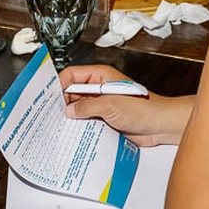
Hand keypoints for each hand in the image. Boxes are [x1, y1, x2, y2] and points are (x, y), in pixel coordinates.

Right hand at [60, 64, 192, 147]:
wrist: (160, 125)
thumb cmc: (143, 109)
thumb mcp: (110, 105)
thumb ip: (86, 107)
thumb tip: (69, 110)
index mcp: (100, 76)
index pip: (71, 75)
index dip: (59, 85)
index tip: (48, 98)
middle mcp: (98, 88)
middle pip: (72, 92)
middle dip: (62, 103)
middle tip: (49, 114)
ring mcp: (101, 104)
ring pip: (78, 108)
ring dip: (71, 117)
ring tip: (58, 125)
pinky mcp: (104, 118)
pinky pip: (86, 120)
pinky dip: (79, 126)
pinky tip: (72, 133)